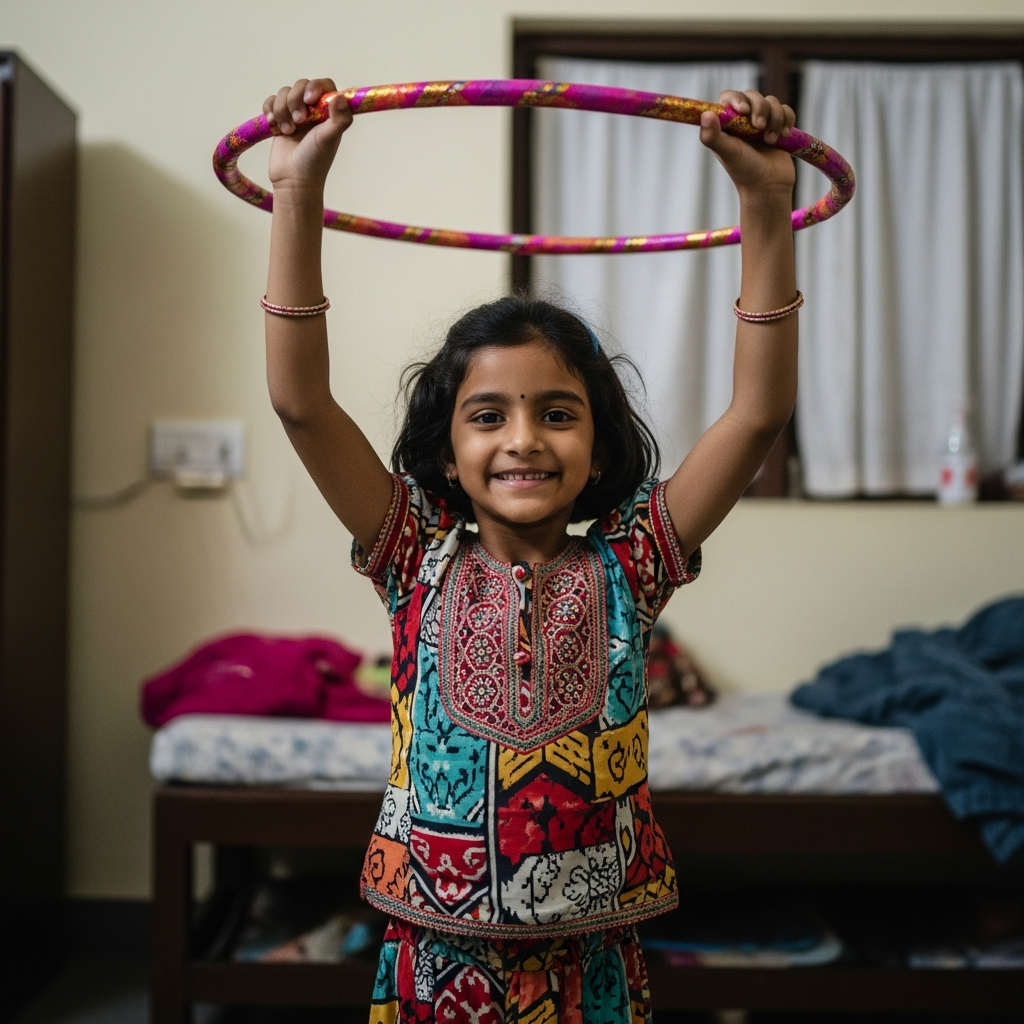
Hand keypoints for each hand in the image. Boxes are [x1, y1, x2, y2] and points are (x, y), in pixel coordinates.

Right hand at [263, 78, 352, 196]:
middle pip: (301, 85)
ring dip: (283, 110)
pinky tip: (274, 125)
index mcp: (329, 112)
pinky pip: (271, 101)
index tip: (310, 99)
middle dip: (296, 100)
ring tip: (288, 131)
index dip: (316, 86)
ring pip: (284, 92)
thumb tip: (339, 97)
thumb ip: (340, 118)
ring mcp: (296, 113)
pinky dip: (270, 110)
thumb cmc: (315, 161)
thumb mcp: (330, 138)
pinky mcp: (279, 119)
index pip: (325, 85)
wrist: (293, 179)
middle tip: (299, 121)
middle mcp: (314, 110)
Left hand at [699, 89, 795, 198]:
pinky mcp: (778, 126)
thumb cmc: (744, 171)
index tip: (742, 110)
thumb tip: (704, 115)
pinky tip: (782, 136)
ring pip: (772, 101)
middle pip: (752, 95)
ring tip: (771, 140)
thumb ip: (713, 136)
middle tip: (759, 128)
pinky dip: (787, 120)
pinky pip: (786, 109)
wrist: (769, 186)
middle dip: (759, 108)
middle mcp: (743, 120)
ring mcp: (762, 122)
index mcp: (727, 124)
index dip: (736, 98)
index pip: (728, 97)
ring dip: (774, 118)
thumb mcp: (727, 153)